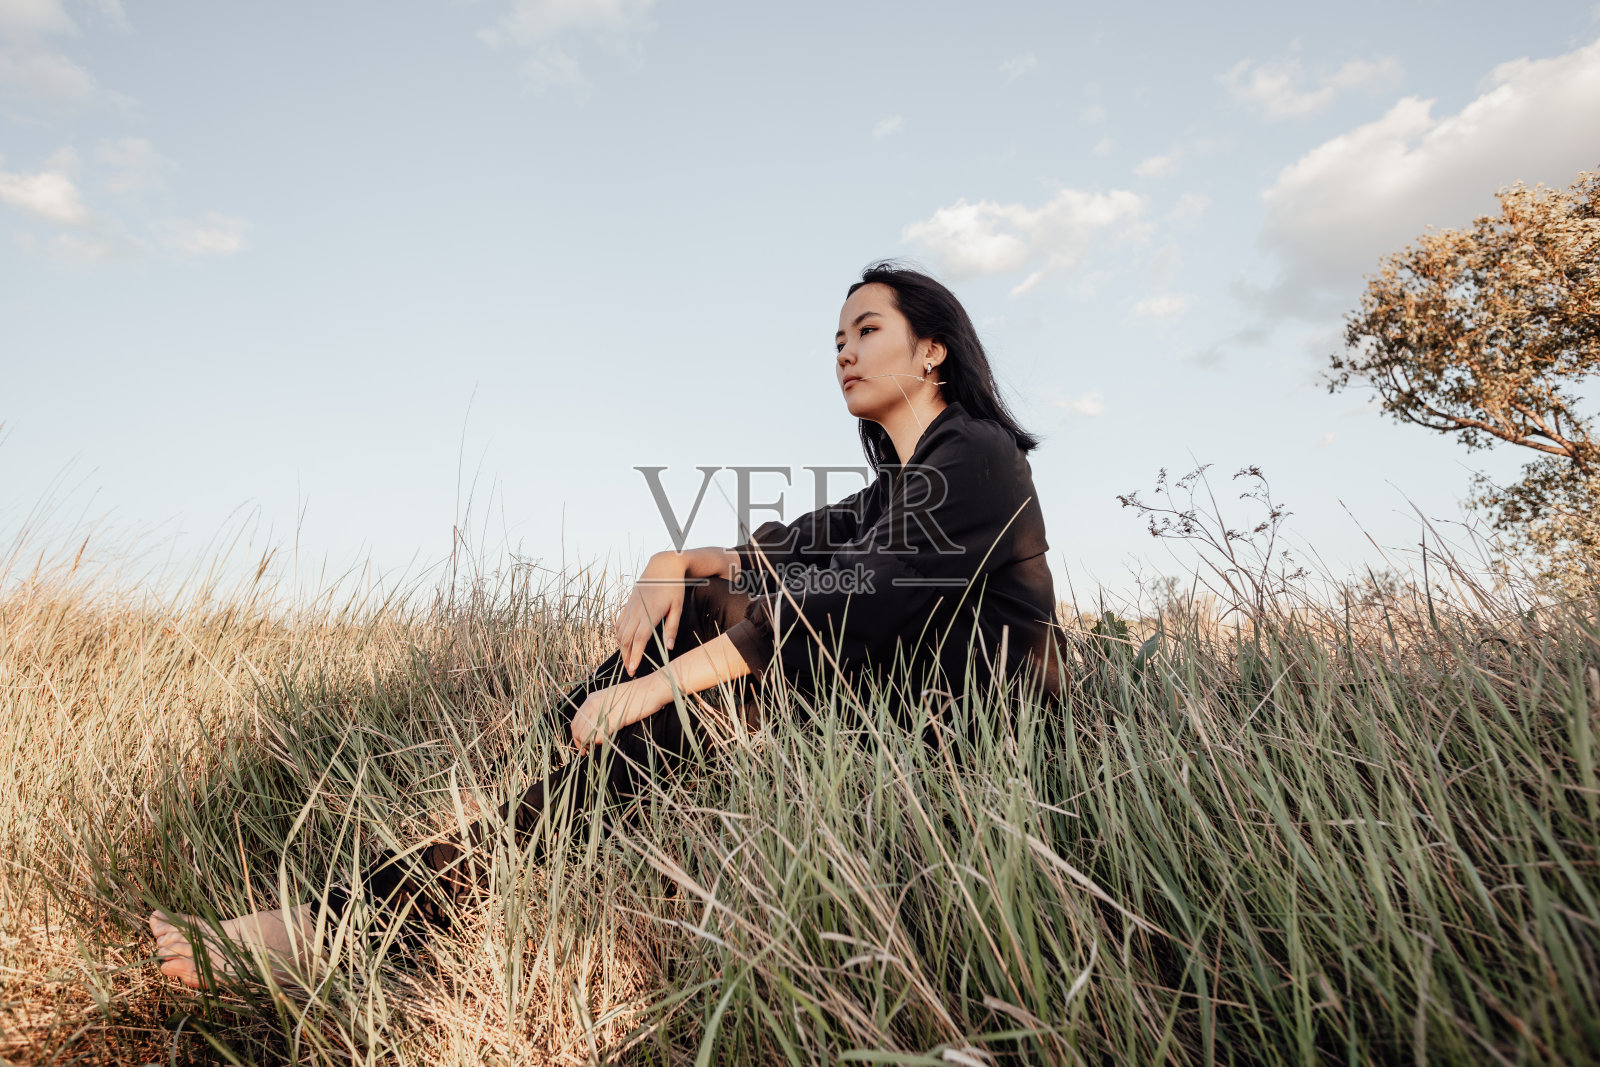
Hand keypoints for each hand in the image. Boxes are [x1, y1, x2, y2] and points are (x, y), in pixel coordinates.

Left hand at [569, 678, 666, 752]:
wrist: (651, 689)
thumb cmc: (635, 695)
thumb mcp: (612, 700)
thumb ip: (601, 710)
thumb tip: (594, 727)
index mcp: (591, 699)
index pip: (576, 721)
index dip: (577, 735)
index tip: (583, 744)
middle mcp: (593, 705)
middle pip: (577, 730)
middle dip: (580, 743)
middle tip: (587, 751)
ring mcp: (601, 712)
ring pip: (583, 735)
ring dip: (587, 745)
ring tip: (595, 749)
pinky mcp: (612, 720)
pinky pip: (595, 737)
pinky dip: (597, 744)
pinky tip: (604, 744)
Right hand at [614, 553, 687, 675]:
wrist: (661, 567)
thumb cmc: (673, 588)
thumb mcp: (677, 608)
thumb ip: (671, 628)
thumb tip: (669, 648)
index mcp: (649, 614)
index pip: (639, 639)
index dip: (635, 655)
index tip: (632, 669)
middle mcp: (636, 612)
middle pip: (627, 639)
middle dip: (627, 657)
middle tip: (629, 671)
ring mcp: (630, 608)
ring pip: (620, 632)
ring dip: (622, 648)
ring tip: (626, 660)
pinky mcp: (627, 605)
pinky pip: (619, 623)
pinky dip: (619, 635)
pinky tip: (622, 643)